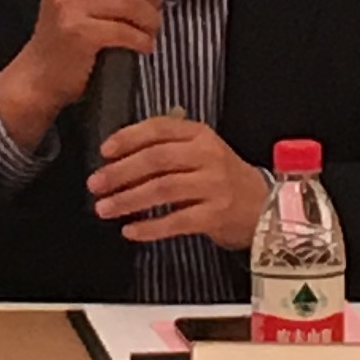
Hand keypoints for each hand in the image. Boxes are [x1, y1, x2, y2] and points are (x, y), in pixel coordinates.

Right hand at [0, 0, 161, 150]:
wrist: (42, 72)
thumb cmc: (69, 28)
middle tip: (155, 3)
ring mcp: (68, 5)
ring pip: (130, 0)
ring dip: (150, 17)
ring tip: (150, 27)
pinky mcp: (78, 32)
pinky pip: (126, 30)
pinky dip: (142, 39)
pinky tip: (143, 45)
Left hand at [87, 117, 268, 249]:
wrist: (264, 206)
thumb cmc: (221, 178)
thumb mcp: (200, 152)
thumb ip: (166, 148)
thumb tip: (116, 160)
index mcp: (200, 135)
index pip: (159, 128)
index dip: (128, 138)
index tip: (104, 151)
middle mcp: (208, 156)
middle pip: (156, 159)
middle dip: (120, 172)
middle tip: (95, 184)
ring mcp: (214, 185)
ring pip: (162, 189)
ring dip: (128, 200)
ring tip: (104, 209)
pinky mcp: (216, 214)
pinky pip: (177, 221)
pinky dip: (150, 227)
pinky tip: (130, 231)